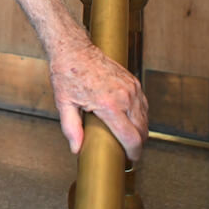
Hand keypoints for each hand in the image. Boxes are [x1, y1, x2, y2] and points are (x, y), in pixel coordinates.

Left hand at [49, 36, 148, 159]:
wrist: (74, 49)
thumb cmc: (67, 73)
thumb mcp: (64, 103)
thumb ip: (71, 128)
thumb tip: (76, 148)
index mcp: (108, 105)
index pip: (131, 138)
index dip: (134, 153)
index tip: (131, 159)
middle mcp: (124, 97)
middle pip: (142, 130)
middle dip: (138, 144)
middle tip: (128, 151)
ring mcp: (131, 88)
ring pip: (145, 118)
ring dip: (140, 130)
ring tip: (129, 137)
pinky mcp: (133, 81)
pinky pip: (143, 105)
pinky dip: (140, 116)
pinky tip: (131, 120)